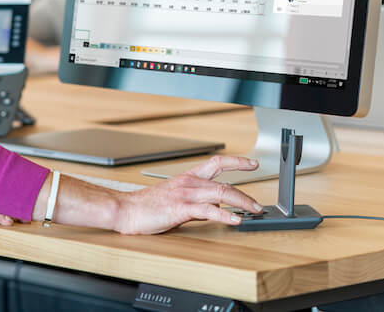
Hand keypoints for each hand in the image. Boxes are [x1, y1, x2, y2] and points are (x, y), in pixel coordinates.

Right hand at [113, 156, 263, 234]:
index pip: (217, 163)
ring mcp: (186, 194)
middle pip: (224, 182)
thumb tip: (213, 209)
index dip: (237, 162)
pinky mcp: (181, 209)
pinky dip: (224, 215)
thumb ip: (195, 202)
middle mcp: (189, 182)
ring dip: (241, 202)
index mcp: (188, 177)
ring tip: (253, 211)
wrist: (125, 210)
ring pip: (221, 193)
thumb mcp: (175, 199)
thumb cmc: (147, 206)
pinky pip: (208, 210)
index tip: (253, 163)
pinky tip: (234, 220)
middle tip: (258, 205)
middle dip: (245, 193)